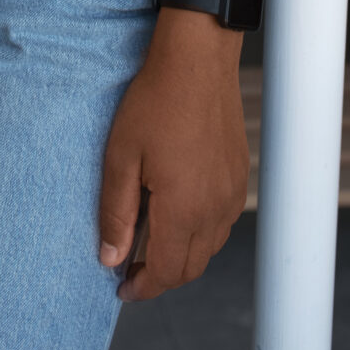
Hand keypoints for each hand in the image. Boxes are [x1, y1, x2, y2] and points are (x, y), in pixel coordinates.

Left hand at [97, 13, 249, 300]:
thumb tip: (111, 257)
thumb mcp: (121, 157)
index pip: (166, 272)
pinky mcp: (238, 177)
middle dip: (160, 277)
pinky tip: (178, 215)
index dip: (142, 287)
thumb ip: (116, 213)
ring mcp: (230, 194)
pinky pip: (221, 223)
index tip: (122, 288)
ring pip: (208, 248)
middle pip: (190, 268)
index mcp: (183, 210)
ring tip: (151, 243)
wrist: (196, 61)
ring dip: (181, 256)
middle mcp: (214, 209)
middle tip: (131, 269)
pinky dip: (199, 233)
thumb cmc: (155, 101)